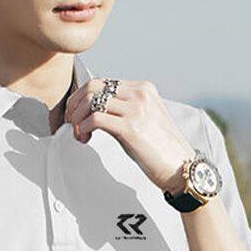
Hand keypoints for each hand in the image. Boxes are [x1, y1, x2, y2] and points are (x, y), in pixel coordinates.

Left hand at [64, 78, 195, 193]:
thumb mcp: (140, 121)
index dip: (81, 98)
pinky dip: (83, 128)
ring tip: (79, 134)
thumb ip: (121, 111)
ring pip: (91, 100)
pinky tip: (85, 139)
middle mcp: (139, 94)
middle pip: (93, 86)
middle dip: (74, 105)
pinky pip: (95, 119)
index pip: (102, 83)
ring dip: (77, 118)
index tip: (75, 116)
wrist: (179, 166)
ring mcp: (136, 109)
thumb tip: (93, 113)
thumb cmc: (159, 149)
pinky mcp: (131, 127)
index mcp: (142, 88)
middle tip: (71, 123)